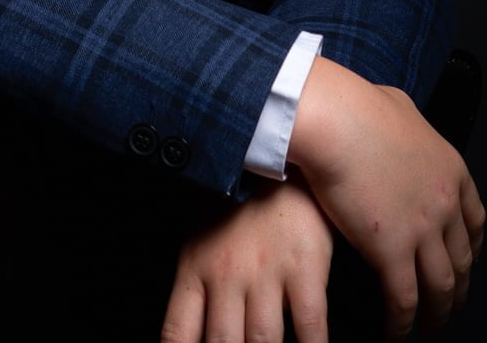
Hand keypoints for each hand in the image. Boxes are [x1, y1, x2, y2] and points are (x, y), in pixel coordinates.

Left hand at [161, 172, 332, 342]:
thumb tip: (195, 339)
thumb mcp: (203, 243)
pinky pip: (310, 327)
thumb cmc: (240, 211)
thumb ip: (198, 293)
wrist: (281, 162)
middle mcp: (226, 274)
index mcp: (194, 269)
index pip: (176, 333)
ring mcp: (265, 272)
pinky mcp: (304, 268)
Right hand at [289, 57, 485, 338]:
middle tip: (448, 302)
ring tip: (428, 328)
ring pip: (440, 286)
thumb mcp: (396, 105)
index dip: (470, 247)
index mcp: (450, 170)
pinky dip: (403, 322)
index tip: (463, 260)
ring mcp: (422, 229)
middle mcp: (444, 203)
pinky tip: (396, 332)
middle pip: (462, 259)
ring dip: (437, 313)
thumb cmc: (354, 105)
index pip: (475, 221)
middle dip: (457, 286)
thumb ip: (406, 123)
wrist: (333, 118)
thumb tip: (397, 116)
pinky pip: (404, 298)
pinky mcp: (391, 250)